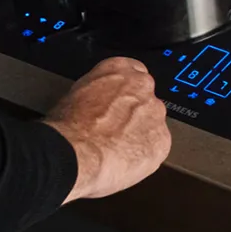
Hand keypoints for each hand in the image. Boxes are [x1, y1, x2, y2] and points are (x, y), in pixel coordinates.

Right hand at [48, 57, 170, 202]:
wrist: (75, 153)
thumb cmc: (69, 128)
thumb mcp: (75, 96)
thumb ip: (96, 93)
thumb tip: (93, 105)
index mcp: (119, 69)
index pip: (133, 72)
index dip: (125, 93)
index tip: (118, 104)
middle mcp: (142, 86)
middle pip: (145, 99)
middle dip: (134, 114)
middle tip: (115, 131)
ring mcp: (155, 113)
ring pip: (152, 124)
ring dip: (140, 135)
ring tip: (117, 151)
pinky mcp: (162, 140)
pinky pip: (157, 147)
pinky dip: (146, 155)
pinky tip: (125, 162)